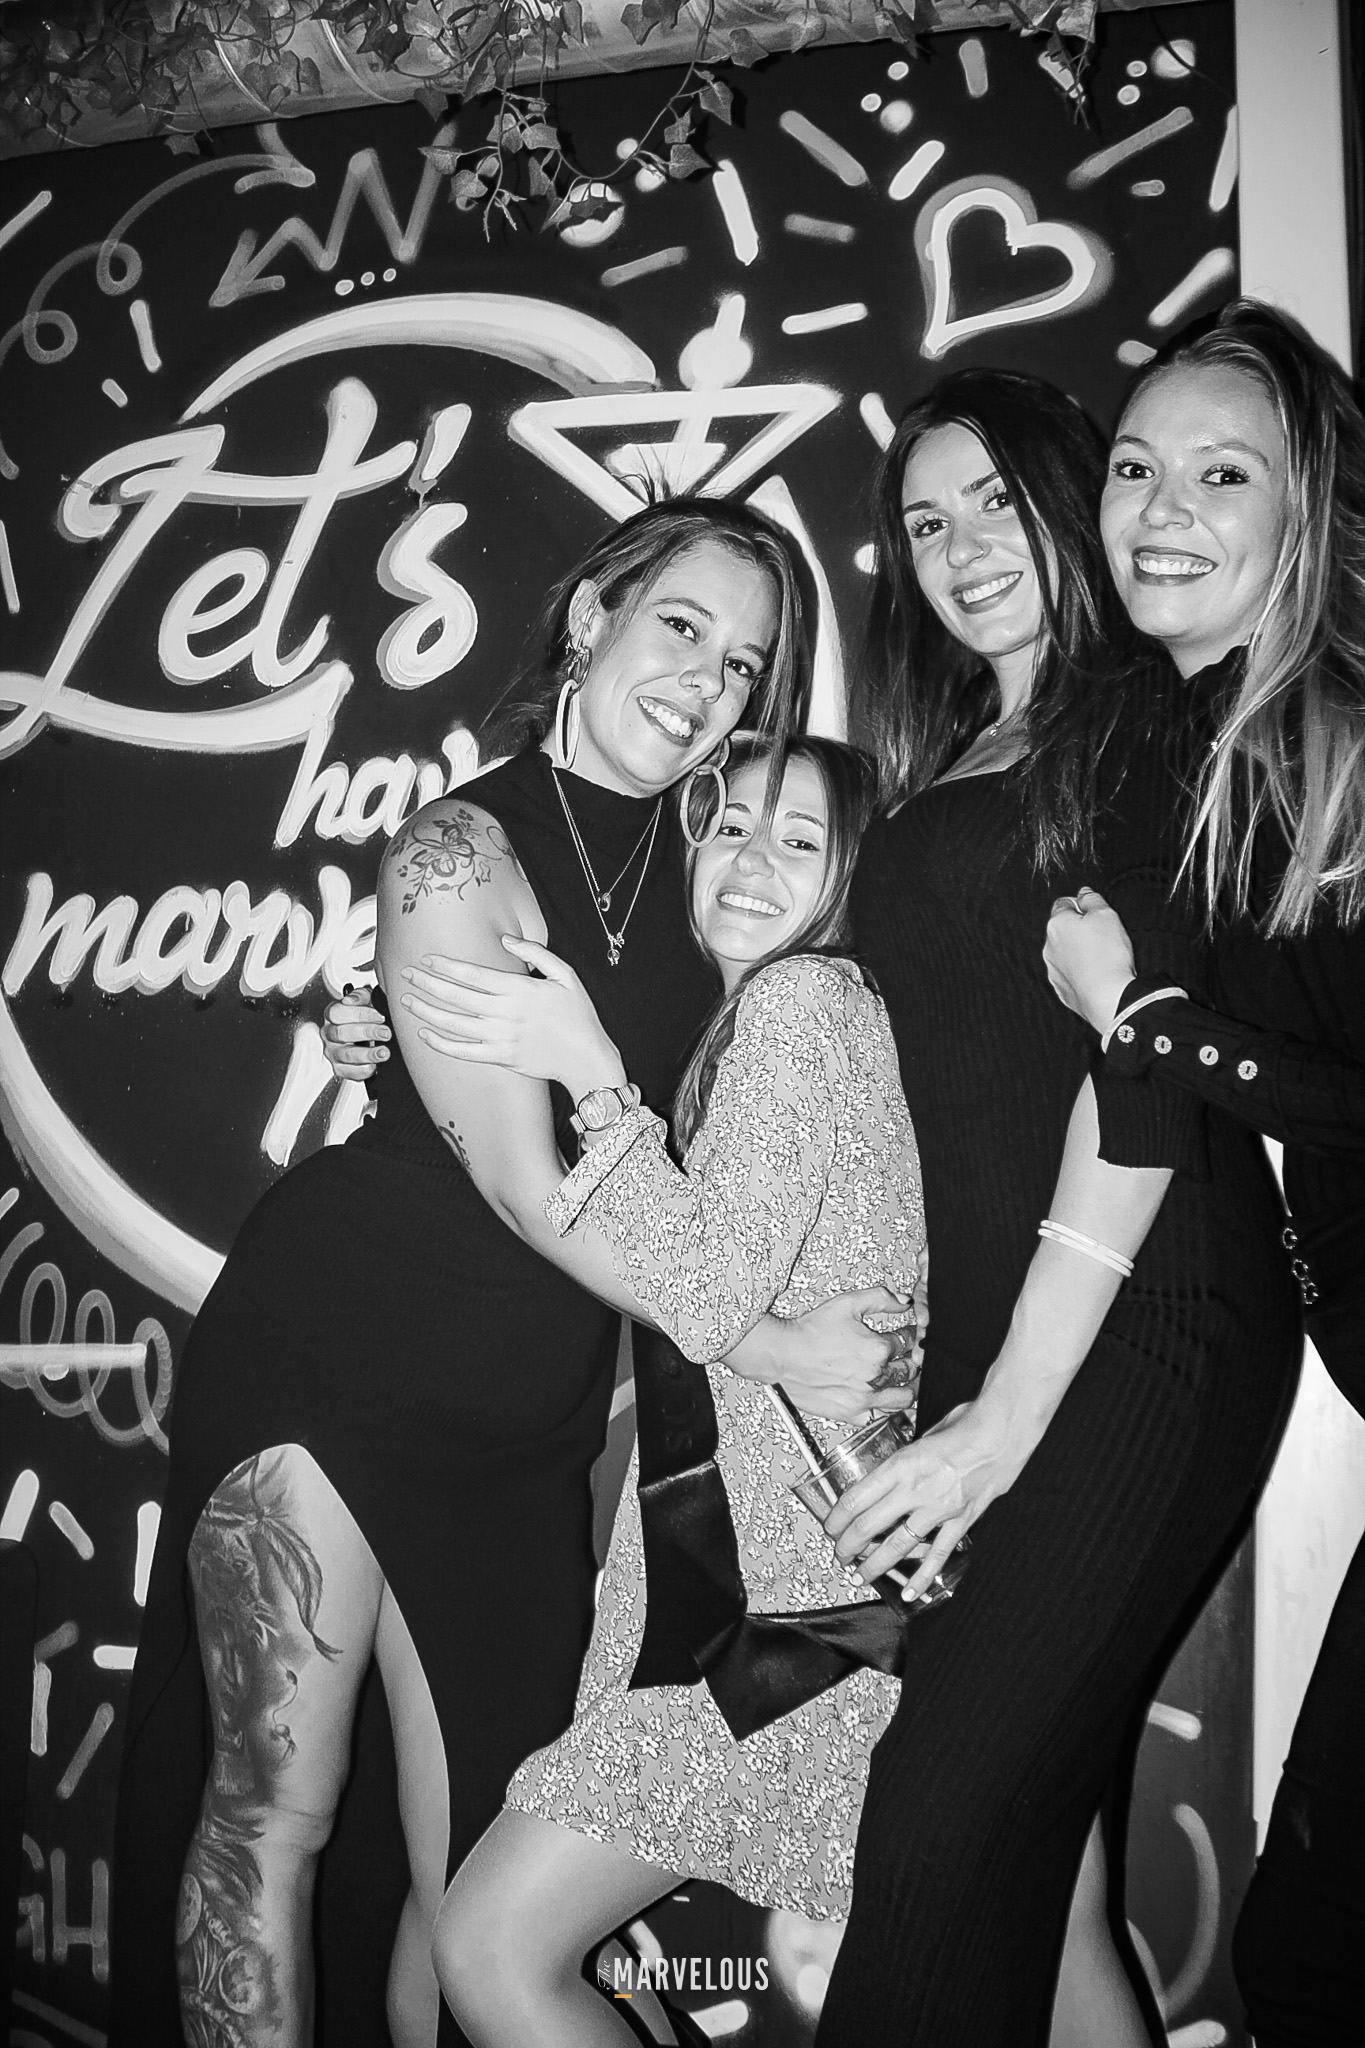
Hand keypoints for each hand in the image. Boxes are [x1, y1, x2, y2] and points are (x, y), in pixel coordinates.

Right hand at [321, 987, 390, 1079]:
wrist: (372, 1036)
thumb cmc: (367, 1016)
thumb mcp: (366, 1000)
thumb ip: (359, 996)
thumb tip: (349, 1000)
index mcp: (333, 1015)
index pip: (338, 1012)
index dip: (359, 1014)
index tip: (380, 1016)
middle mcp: (329, 1033)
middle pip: (342, 1033)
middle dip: (368, 1032)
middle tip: (386, 1033)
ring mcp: (333, 1052)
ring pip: (346, 1054)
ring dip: (368, 1054)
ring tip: (384, 1052)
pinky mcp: (339, 1069)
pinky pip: (348, 1072)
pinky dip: (363, 1070)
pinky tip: (376, 1066)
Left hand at [401, 938, 624, 1097]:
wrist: (587, 1058)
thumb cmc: (578, 1016)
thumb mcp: (566, 975)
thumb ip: (535, 953)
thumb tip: (505, 940)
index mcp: (520, 990)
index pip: (473, 975)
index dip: (446, 966)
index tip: (426, 959)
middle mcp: (506, 1014)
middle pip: (457, 997)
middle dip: (427, 984)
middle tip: (405, 975)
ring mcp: (501, 1038)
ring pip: (454, 1024)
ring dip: (426, 1011)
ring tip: (406, 1002)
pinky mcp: (500, 1058)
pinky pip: (463, 1051)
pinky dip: (441, 1044)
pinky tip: (425, 1034)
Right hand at [749, 1288, 914, 1423]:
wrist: (782, 1355)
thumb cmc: (809, 1331)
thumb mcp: (847, 1303)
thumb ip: (881, 1298)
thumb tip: (906, 1302)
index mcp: (877, 1349)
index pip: (909, 1341)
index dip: (912, 1334)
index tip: (909, 1333)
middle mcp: (875, 1377)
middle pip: (910, 1370)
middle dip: (912, 1359)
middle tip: (908, 1354)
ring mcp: (864, 1399)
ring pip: (904, 1398)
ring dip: (909, 1387)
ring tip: (904, 1380)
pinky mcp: (852, 1414)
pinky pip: (882, 1417)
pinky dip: (888, 1408)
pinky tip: (884, 1398)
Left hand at [824, 1398, 1022, 1599]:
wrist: (1002, 1432)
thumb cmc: (964, 1425)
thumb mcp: (922, 1435)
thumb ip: (904, 1460)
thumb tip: (889, 1473)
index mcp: (901, 1464)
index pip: (856, 1498)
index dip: (837, 1518)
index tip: (830, 1527)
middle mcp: (915, 1488)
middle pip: (869, 1525)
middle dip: (848, 1546)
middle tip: (839, 1554)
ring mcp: (939, 1508)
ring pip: (897, 1545)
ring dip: (874, 1564)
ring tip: (860, 1575)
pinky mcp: (961, 1520)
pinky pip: (938, 1554)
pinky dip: (923, 1576)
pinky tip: (910, 1592)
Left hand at [1044, 886, 1135, 1035]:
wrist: (1109, 997)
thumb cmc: (1108, 955)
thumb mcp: (1106, 915)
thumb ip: (1092, 900)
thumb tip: (1084, 894)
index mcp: (1056, 925)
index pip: (1064, 904)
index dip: (1081, 905)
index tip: (1096, 913)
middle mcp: (1049, 948)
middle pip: (1064, 930)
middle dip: (1081, 930)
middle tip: (1104, 936)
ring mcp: (1054, 970)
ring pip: (1066, 953)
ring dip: (1080, 952)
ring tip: (1103, 958)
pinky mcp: (1062, 990)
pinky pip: (1071, 974)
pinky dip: (1082, 972)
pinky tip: (1098, 974)